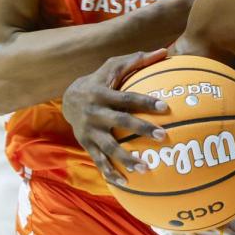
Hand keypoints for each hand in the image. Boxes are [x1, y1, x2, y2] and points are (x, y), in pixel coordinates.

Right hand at [62, 49, 169, 184]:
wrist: (69, 99)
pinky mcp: (86, 144)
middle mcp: (95, 113)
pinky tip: (126, 183)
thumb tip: (164, 51)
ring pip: (109, 147)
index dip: (146, 101)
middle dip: (142, 129)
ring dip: (127, 159)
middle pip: (121, 122)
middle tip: (164, 137)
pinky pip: (99, 161)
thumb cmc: (100, 80)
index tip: (166, 107)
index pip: (127, 98)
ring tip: (146, 168)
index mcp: (102, 93)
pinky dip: (111, 172)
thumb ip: (137, 60)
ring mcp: (89, 131)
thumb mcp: (113, 66)